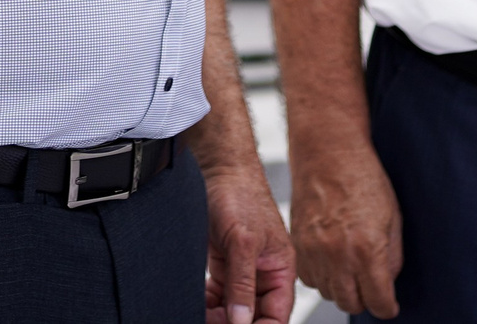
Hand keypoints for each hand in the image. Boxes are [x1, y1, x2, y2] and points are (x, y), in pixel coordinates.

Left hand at [202, 159, 296, 323]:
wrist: (217, 168)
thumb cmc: (240, 193)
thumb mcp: (243, 241)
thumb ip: (243, 283)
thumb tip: (242, 321)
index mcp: (280, 269)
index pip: (277, 314)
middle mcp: (263, 273)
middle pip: (253, 315)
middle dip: (233, 323)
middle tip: (210, 323)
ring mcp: (242, 271)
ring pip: (232, 310)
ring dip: (217, 317)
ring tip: (200, 315)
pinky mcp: (223, 266)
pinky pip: (217, 297)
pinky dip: (206, 305)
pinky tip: (195, 305)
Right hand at [290, 140, 402, 318]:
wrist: (327, 152)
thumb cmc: (362, 177)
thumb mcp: (392, 217)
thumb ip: (392, 257)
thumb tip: (387, 283)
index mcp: (367, 249)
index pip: (379, 303)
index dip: (388, 306)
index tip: (389, 304)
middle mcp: (337, 255)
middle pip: (351, 304)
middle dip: (365, 298)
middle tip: (371, 282)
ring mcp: (313, 251)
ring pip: (329, 294)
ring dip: (342, 287)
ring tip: (349, 264)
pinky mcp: (297, 245)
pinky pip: (309, 279)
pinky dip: (321, 275)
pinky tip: (331, 258)